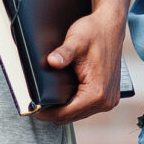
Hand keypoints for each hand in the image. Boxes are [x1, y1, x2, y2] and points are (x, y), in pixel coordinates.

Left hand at [34, 6, 125, 123]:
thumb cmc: (95, 32)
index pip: (66, 113)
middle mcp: (106, 100)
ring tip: (48, 100)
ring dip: (64, 109)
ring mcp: (109, 100)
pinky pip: (87, 108)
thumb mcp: (76, 40)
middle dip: (53, 112)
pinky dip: (74, 104)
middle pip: (72, 117)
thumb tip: (52, 62)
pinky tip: (64, 96)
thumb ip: (64, 53)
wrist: (110, 26)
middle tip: (36, 104)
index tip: (32, 109)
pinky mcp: (109, 96)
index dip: (46, 113)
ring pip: (79, 114)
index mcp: (97, 92)